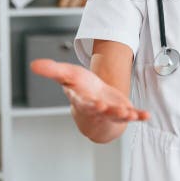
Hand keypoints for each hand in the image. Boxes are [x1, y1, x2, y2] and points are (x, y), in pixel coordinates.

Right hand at [29, 58, 149, 123]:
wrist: (96, 104)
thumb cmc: (81, 89)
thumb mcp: (67, 76)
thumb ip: (52, 70)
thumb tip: (33, 64)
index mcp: (81, 100)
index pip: (82, 102)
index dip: (87, 103)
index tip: (94, 103)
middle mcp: (96, 108)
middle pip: (99, 111)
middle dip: (103, 110)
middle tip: (106, 108)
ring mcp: (110, 112)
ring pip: (115, 115)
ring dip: (122, 115)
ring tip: (129, 113)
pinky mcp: (123, 112)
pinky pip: (131, 116)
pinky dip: (138, 116)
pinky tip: (146, 115)